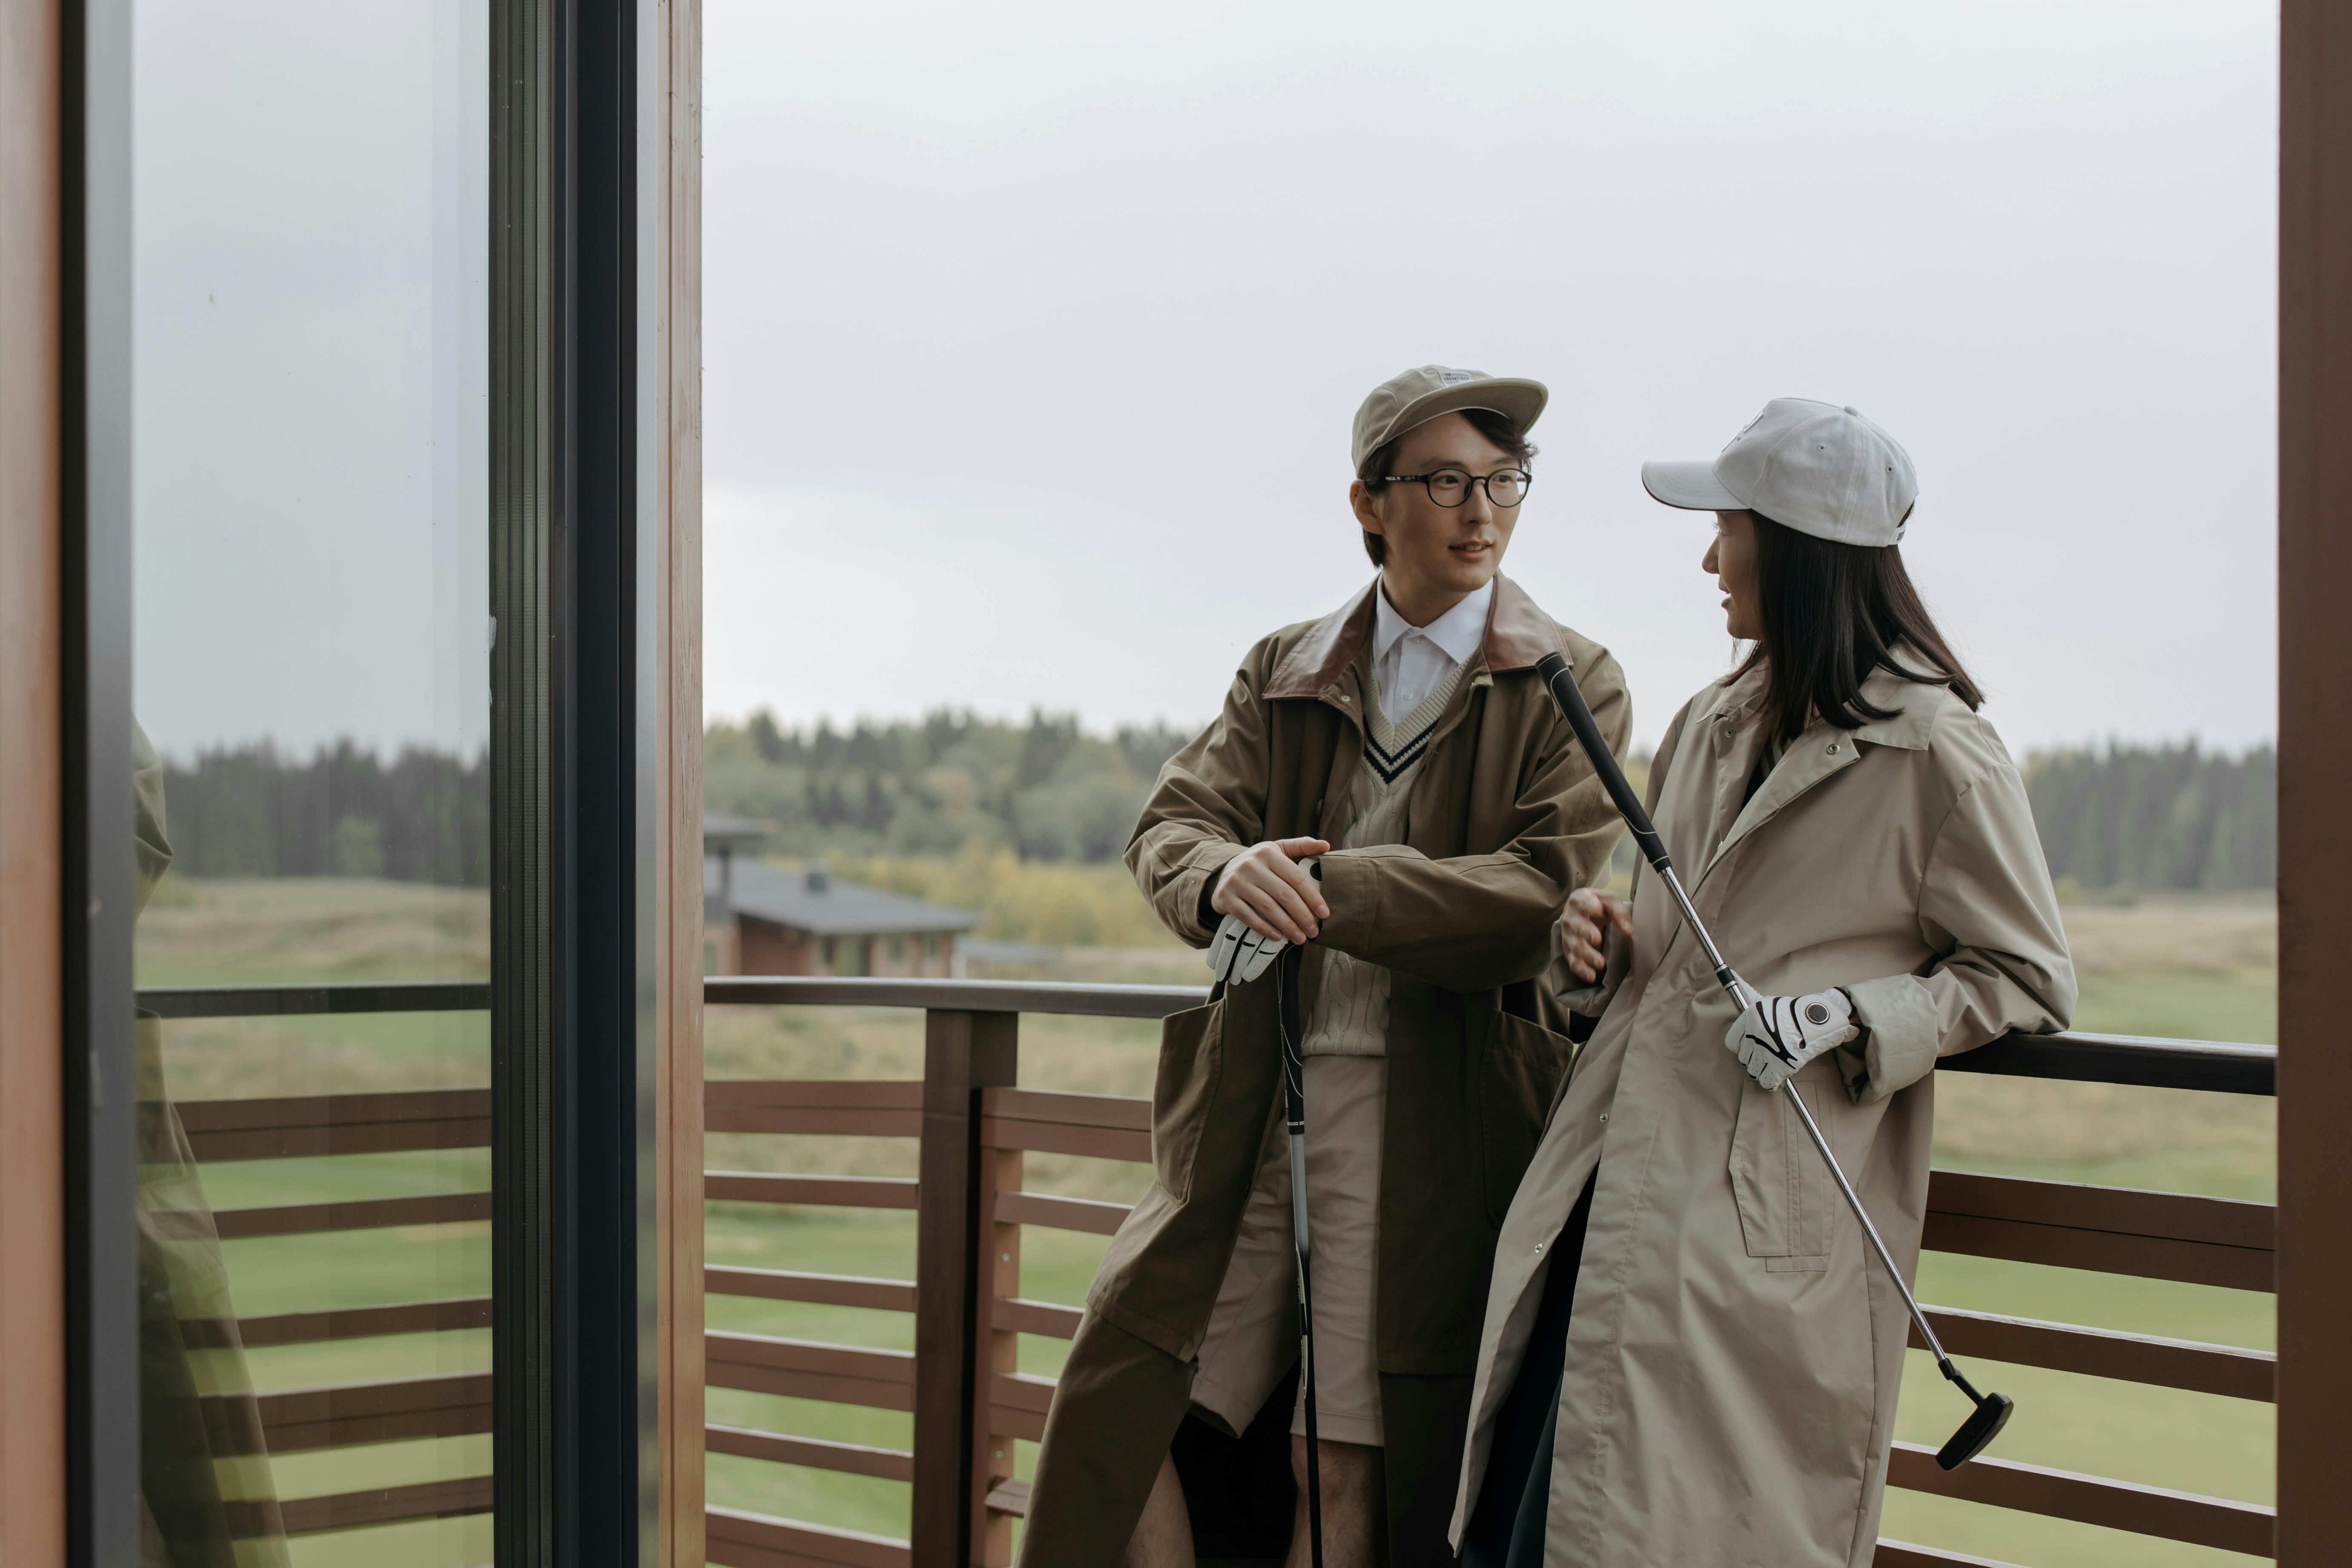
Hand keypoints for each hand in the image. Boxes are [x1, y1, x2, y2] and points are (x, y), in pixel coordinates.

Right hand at [1206, 839, 1327, 985]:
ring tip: (1300, 938)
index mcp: (1268, 853)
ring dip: (1287, 926)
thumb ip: (1302, 846)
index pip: (1296, 877)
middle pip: (1284, 894)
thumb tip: (1326, 845)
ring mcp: (1237, 882)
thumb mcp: (1278, 849)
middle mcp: (1251, 865)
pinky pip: (1248, 916)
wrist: (1223, 872)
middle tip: (1313, 931)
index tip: (1324, 913)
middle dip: (1302, 915)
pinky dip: (1264, 928)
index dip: (1312, 897)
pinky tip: (1277, 937)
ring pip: (1268, 907)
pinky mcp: (1226, 897)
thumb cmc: (1259, 863)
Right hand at [1558, 888, 1631, 981]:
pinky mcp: (1569, 950)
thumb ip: (1619, 912)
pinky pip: (1573, 961)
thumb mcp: (1610, 901)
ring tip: (1601, 964)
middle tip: (1597, 939)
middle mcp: (1570, 918)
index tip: (1598, 909)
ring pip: (1575, 946)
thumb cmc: (1598, 905)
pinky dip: (1581, 970)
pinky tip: (1591, 976)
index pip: (1583, 902)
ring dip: (1587, 955)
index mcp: (1579, 901)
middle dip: (1586, 932)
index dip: (1589, 905)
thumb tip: (1628, 931)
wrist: (1579, 912)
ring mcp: (1568, 936)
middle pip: (1577, 926)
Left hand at [1725, 988, 1858, 1091]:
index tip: (1752, 1047)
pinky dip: (1772, 1082)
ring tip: (1774, 1064)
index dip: (1743, 1047)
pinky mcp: (1781, 1065)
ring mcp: (1768, 1050)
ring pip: (1753, 1070)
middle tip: (1768, 1055)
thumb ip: (1745, 990)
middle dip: (1755, 1059)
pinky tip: (1779, 1077)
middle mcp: (1756, 1033)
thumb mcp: (1767, 1000)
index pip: (1732, 1042)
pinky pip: (1767, 1081)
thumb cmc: (1794, 1010)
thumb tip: (1728, 972)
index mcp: (1750, 1016)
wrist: (1822, 1019)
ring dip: (1763, 1070)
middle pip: (1743, 1058)